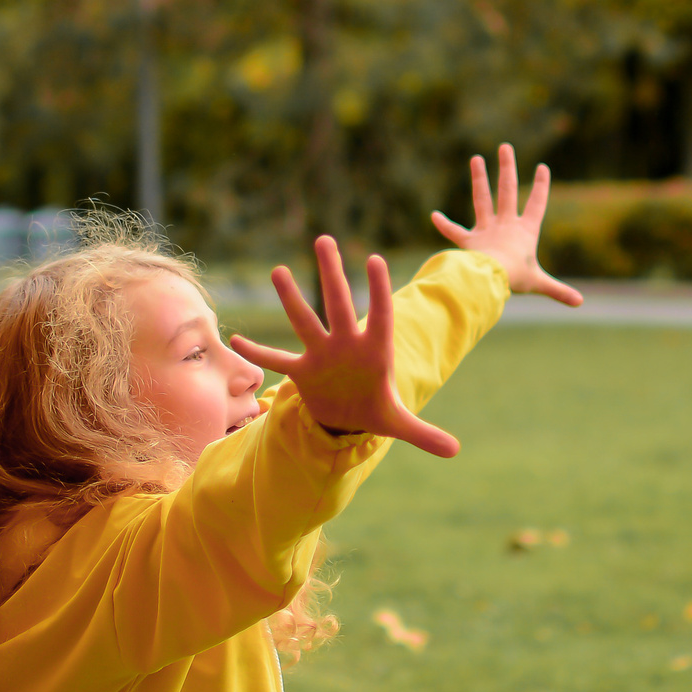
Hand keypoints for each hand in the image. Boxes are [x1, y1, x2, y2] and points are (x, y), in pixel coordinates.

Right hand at [230, 236, 461, 458]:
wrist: (349, 417)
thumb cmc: (376, 409)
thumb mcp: (399, 423)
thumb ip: (424, 434)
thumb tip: (455, 451)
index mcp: (374, 352)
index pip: (378, 315)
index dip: (377, 290)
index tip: (375, 260)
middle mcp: (346, 345)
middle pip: (336, 304)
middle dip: (331, 274)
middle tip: (325, 240)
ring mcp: (322, 355)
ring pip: (304, 321)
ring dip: (291, 298)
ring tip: (278, 269)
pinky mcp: (303, 371)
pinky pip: (277, 360)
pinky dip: (258, 354)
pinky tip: (236, 341)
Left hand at [429, 143, 583, 306]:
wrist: (491, 277)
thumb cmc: (517, 278)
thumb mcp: (540, 283)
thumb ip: (558, 291)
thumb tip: (580, 303)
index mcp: (525, 231)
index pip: (537, 204)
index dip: (541, 186)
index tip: (542, 167)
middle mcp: (505, 224)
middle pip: (507, 190)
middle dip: (507, 168)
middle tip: (505, 147)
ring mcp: (486, 229)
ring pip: (482, 198)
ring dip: (479, 178)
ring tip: (475, 159)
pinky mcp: (469, 240)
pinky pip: (454, 231)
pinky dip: (444, 225)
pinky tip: (434, 216)